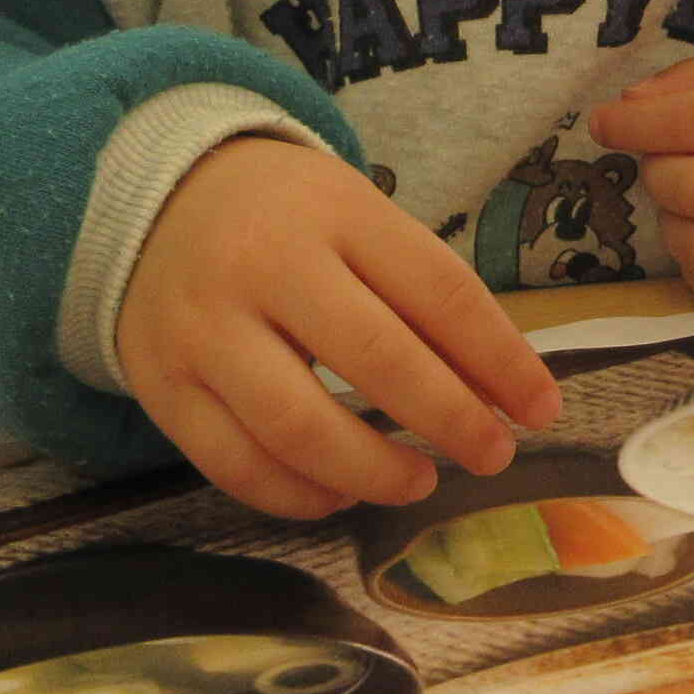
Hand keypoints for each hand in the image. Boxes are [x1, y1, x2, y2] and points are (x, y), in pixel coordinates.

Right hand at [115, 137, 560, 519]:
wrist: (153, 197)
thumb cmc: (285, 218)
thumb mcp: (360, 221)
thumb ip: (426, 298)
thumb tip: (507, 394)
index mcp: (334, 211)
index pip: (440, 292)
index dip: (502, 360)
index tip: (541, 410)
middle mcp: (265, 265)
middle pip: (379, 361)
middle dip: (452, 422)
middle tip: (492, 455)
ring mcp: (205, 329)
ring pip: (301, 429)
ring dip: (376, 473)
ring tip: (417, 481)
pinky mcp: (163, 385)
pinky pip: (236, 465)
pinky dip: (298, 496)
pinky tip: (338, 494)